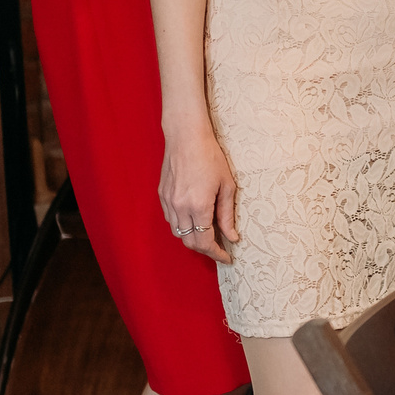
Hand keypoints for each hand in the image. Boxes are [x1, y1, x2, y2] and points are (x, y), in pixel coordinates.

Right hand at [159, 123, 238, 260]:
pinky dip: (183, 226)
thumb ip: (227, 215)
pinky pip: (171, 220)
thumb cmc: (210, 157)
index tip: (227, 257)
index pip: (205, 242)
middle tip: (220, 249)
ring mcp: (168, 202)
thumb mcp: (227, 186)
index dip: (216, 254)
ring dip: (193, 239)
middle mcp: (180, 207)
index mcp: (198, 206)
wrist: (186, 137)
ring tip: (208, 235)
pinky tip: (194, 220)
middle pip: (190, 242)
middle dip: (205, 250)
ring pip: (179, 233)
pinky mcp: (162, 196)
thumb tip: (232, 237)